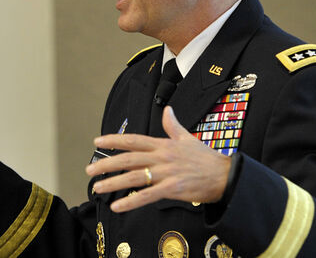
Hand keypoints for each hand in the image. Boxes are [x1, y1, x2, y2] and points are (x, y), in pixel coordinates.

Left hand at [85, 106, 230, 212]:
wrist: (225, 175)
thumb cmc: (206, 159)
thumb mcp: (188, 138)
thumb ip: (173, 125)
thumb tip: (167, 110)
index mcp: (164, 144)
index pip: (134, 140)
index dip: (114, 140)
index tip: (97, 140)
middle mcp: (162, 157)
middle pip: (129, 158)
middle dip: (107, 163)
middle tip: (89, 170)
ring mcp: (167, 173)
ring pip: (134, 177)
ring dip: (113, 183)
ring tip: (97, 188)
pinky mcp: (172, 188)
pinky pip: (147, 196)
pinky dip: (131, 201)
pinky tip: (117, 206)